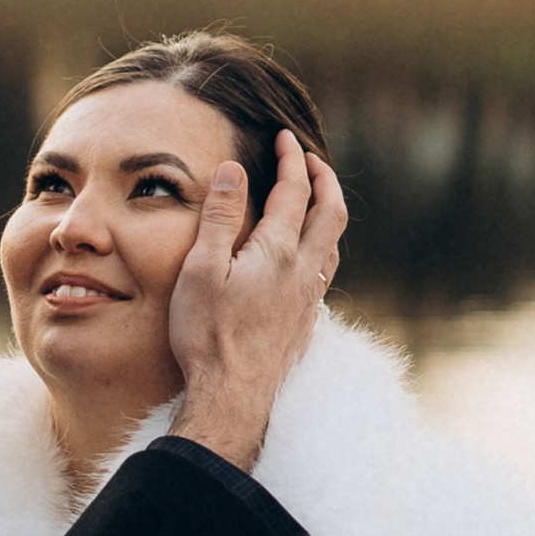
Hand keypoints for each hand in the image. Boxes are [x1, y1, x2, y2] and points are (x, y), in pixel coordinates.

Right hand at [166, 127, 346, 471]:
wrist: (233, 398)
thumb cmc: (209, 335)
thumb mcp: (202, 268)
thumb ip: (221, 216)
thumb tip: (236, 170)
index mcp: (279, 251)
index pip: (295, 190)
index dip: (291, 158)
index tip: (283, 137)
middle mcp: (303, 272)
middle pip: (331, 213)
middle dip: (324, 178)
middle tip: (309, 159)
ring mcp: (308, 300)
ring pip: (332, 245)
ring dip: (327, 214)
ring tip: (312, 202)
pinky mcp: (305, 323)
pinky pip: (323, 273)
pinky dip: (319, 248)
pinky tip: (303, 260)